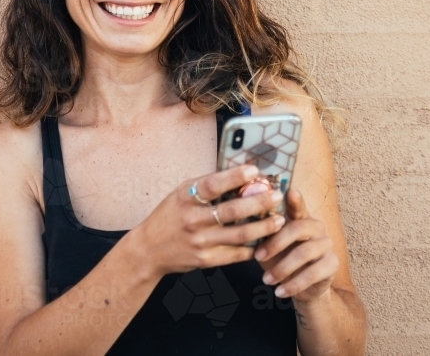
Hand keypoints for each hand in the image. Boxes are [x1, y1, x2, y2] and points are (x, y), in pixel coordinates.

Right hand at [131, 165, 285, 276]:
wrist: (149, 250)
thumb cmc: (168, 218)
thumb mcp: (180, 196)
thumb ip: (205, 188)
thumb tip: (238, 177)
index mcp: (185, 199)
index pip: (212, 185)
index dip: (234, 177)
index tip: (254, 170)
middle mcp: (193, 220)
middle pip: (232, 211)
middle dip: (260, 202)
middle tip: (277, 196)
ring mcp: (201, 242)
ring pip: (241, 234)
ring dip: (264, 226)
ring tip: (279, 220)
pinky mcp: (207, 260)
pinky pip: (237, 253)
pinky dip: (253, 246)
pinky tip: (264, 240)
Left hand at [253, 188, 338, 302]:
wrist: (299, 286)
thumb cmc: (278, 258)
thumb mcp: (266, 244)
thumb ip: (260, 231)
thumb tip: (239, 219)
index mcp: (298, 217)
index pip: (297, 206)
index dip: (295, 199)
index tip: (290, 192)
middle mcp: (315, 226)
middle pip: (297, 228)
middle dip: (275, 243)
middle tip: (257, 256)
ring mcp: (326, 244)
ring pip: (304, 252)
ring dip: (282, 268)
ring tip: (266, 280)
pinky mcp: (332, 263)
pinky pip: (313, 273)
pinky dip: (294, 284)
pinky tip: (280, 291)